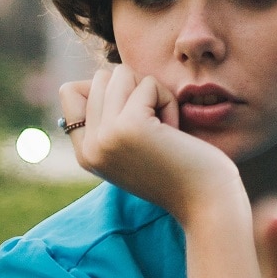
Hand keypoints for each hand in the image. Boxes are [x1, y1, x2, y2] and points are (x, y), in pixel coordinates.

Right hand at [59, 65, 241, 223]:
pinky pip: (148, 84)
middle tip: (157, 126)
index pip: (70, 92)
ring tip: (166, 128)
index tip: (138, 118)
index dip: (107, 90)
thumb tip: (105, 76)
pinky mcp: (129, 126)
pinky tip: (175, 131)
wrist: (206, 204)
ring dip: (152, 93)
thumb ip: (112, 119)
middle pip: (100, 78)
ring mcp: (106, 136)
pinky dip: (168, 100)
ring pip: (121, 74)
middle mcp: (89, 147)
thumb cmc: (180, 171)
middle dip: (135, 90)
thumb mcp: (135, 147)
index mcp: (86, 153)